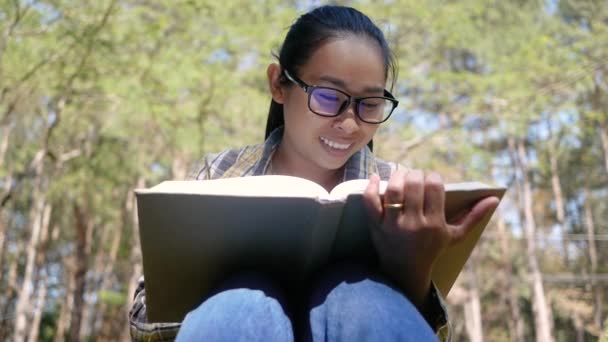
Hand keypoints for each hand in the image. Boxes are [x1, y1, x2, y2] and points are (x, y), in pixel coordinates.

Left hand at [362, 169, 498, 308]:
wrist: (406, 272)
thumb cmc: (433, 249)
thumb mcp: (455, 236)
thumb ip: (474, 216)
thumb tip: (494, 199)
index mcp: (435, 224)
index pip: (435, 186)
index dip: (433, 176)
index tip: (431, 178)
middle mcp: (414, 223)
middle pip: (414, 184)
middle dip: (415, 174)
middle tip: (415, 177)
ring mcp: (393, 225)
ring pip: (394, 190)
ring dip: (397, 177)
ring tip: (401, 176)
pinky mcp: (376, 226)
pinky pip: (370, 202)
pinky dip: (371, 187)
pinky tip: (375, 178)